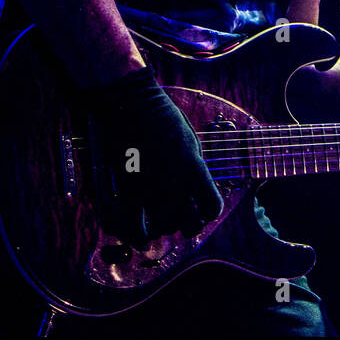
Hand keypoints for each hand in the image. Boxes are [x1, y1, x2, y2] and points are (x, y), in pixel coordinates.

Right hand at [84, 67, 223, 246]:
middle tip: (181, 215)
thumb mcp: (190, 139)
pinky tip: (141, 233)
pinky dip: (138, 235)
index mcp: (194, 169)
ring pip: (163, 229)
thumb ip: (194, 167)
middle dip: (187, 224)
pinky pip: (135, 228)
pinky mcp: (127, 191)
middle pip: (188, 225)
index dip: (209, 211)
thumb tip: (195, 187)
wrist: (129, 105)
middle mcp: (175, 185)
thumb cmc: (162, 116)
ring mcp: (150, 190)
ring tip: (161, 218)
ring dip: (163, 227)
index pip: (212, 208)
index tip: (202, 207)